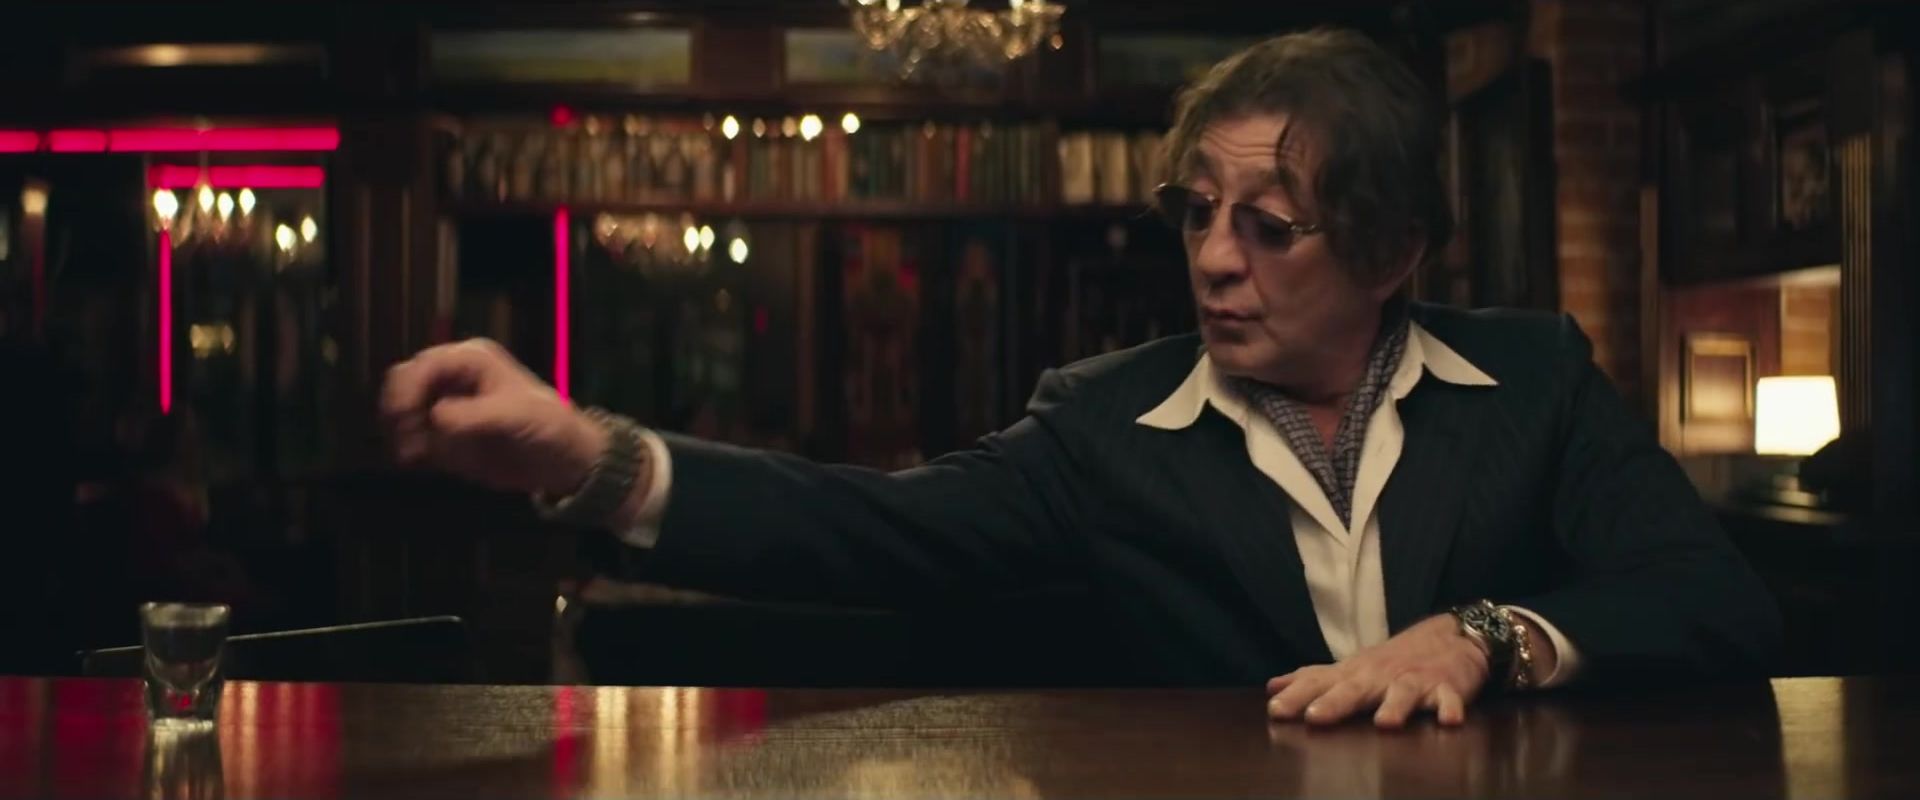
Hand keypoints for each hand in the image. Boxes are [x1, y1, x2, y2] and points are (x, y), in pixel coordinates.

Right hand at [380, 338, 606, 495]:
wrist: (564, 463)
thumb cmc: (549, 428)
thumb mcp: (517, 417)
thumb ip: (475, 415)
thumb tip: (436, 416)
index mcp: (471, 361)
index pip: (425, 365)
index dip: (407, 389)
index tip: (403, 418)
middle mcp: (453, 378)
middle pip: (403, 382)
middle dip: (399, 409)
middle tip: (408, 441)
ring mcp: (446, 406)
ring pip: (402, 411)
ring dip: (401, 432)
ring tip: (415, 456)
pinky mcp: (445, 436)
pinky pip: (413, 438)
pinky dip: (410, 449)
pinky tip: (421, 461)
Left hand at [1266, 614, 1489, 728]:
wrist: (1451, 637)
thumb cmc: (1393, 660)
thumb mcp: (1351, 668)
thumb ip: (1313, 680)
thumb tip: (1273, 688)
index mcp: (1356, 673)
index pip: (1320, 683)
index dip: (1297, 697)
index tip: (1274, 709)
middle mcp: (1381, 676)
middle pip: (1355, 689)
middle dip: (1335, 703)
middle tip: (1316, 717)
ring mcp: (1414, 681)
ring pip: (1403, 693)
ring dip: (1394, 707)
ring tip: (1384, 723)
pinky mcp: (1447, 688)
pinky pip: (1449, 700)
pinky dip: (1450, 708)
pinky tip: (1449, 720)